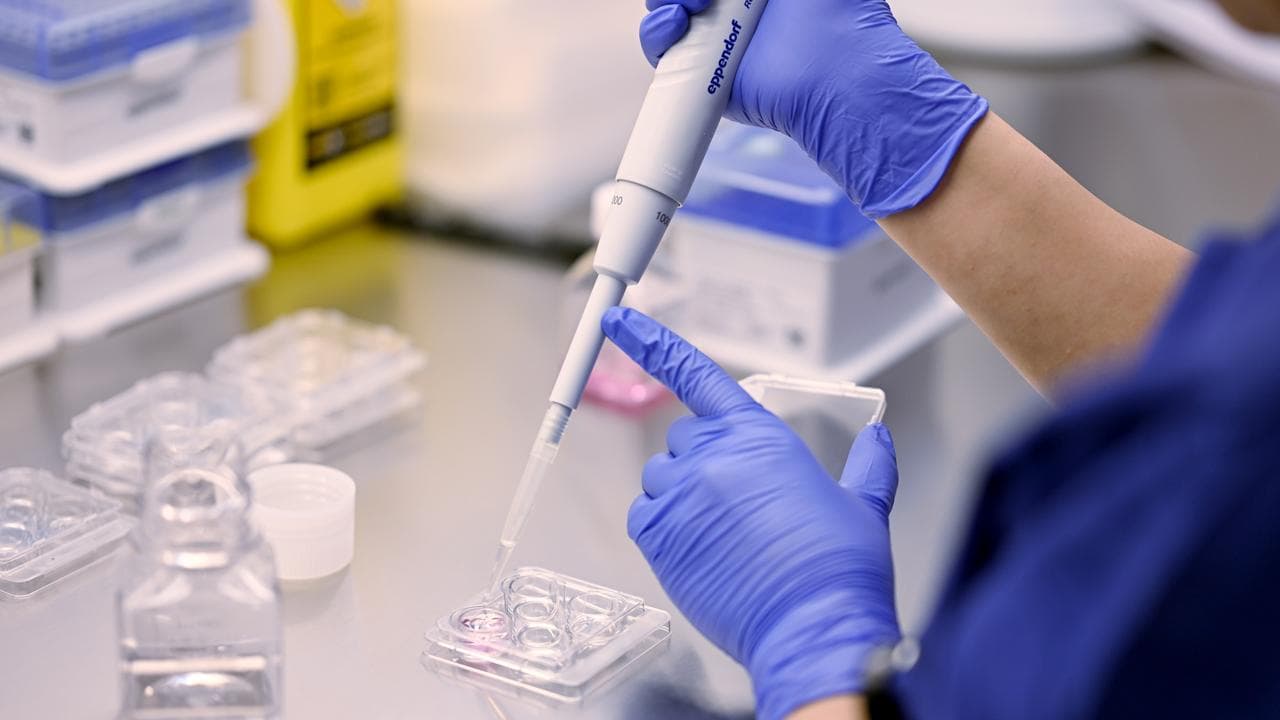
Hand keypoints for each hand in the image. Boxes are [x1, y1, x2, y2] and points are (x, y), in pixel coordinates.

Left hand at [602, 307, 901, 719]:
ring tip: (724, 534)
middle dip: (706, 459)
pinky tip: (698, 547)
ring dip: (682, 493)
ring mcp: (680, 497)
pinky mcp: (659, 539)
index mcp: (759, 436)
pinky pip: (643, 514)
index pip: (694, 374)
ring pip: (660, 476)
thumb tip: (878, 438)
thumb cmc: (840, 569)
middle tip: (739, 503)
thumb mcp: (863, 506)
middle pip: (686, 437)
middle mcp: (712, 457)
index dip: (652, 343)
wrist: (813, 627)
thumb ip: (868, 465)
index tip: (618, 320)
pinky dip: (661, 524)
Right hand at [639, 0, 987, 217]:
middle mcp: (736, 14)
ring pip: (668, 19)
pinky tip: (672, 24)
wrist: (837, 72)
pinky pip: (665, 56)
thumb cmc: (836, 16)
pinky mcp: (703, 79)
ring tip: (682, 9)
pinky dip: (656, 38)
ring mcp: (716, 45)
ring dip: (663, 6)